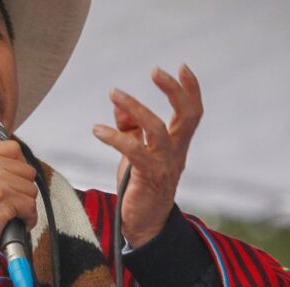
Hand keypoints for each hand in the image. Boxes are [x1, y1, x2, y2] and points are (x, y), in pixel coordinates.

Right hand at [0, 140, 38, 245]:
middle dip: (23, 189)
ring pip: (31, 189)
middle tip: (10, 202)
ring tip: (10, 213)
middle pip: (26, 170)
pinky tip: (15, 222)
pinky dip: (28, 218)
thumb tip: (20, 162)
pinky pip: (30, 206)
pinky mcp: (1, 198)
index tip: (13, 180)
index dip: (19, 166)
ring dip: (25, 205)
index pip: (13, 148)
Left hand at [92, 64, 202, 247]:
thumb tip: (117, 103)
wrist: (144, 223)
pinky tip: (97, 130)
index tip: (182, 66)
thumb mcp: (136, 151)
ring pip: (157, 129)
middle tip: (156, 70)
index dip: (190, 89)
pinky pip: (134, 151)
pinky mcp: (148, 176)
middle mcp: (177, 152)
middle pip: (187, 116)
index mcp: (177, 143)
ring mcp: (165, 164)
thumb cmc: (140, 184)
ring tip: (113, 92)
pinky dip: (114, 137)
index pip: (192, 112)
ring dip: (135, 107)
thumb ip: (130, 127)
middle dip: (174, 90)